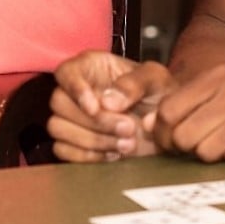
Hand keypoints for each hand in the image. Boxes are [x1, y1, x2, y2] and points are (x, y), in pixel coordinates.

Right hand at [47, 51, 172, 162]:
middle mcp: (76, 90)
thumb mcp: (156, 80)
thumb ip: (134, 84)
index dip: (75, 90)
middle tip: (128, 128)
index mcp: (90, 67)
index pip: (65, 72)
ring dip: (92, 140)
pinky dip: (88, 156)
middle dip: (94, 121)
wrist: (167, 125)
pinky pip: (63, 150)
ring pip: (57, 128)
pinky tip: (114, 154)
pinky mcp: (74, 142)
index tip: (95, 107)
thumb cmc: (159, 94)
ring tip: (126, 144)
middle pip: (58, 102)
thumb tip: (108, 102)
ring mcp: (72, 118)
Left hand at [154, 65, 224, 162]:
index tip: (170, 145)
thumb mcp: (222, 94)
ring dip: (216, 157)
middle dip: (188, 151)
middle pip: (184, 135)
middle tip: (201, 151)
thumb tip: (147, 125)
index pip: (167, 110)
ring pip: (208, 151)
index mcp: (217, 75)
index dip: (162, 135)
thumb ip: (186, 105)